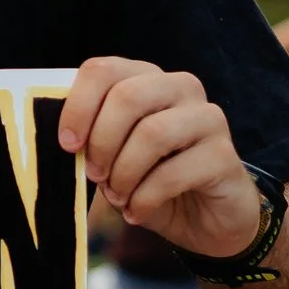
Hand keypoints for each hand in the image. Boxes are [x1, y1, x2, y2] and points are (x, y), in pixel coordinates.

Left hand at [59, 55, 261, 263]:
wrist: (205, 219)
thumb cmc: (151, 180)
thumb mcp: (113, 157)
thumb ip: (91, 139)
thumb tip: (64, 139)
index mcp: (147, 79)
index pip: (103, 70)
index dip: (78, 106)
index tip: (68, 144)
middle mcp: (181, 87)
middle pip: (128, 96)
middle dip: (102, 142)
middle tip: (95, 176)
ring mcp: (208, 118)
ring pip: (152, 133)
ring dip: (124, 173)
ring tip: (118, 196)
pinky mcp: (225, 155)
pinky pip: (174, 173)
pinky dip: (145, 198)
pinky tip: (136, 212)